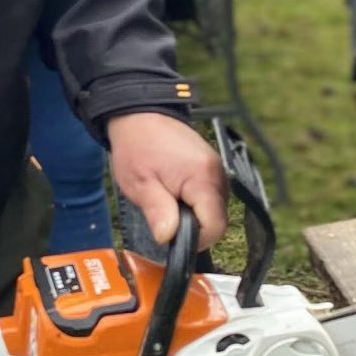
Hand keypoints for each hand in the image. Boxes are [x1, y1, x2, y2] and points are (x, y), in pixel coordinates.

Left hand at [106, 112, 226, 248]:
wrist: (141, 115)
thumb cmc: (137, 146)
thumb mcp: (140, 183)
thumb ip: (158, 211)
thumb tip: (168, 238)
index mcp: (203, 178)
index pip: (215, 226)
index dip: (195, 240)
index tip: (172, 238)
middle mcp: (218, 175)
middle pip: (217, 220)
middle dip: (192, 228)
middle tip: (165, 216)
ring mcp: (218, 171)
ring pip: (214, 210)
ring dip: (193, 215)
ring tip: (167, 200)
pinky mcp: (214, 169)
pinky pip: (211, 197)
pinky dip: (195, 203)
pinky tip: (175, 193)